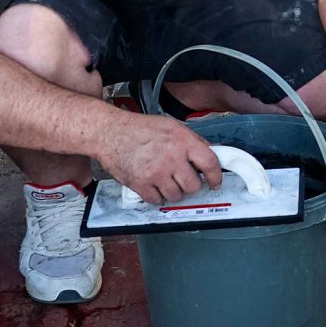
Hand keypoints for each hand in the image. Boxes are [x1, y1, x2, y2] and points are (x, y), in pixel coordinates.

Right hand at [101, 113, 223, 203]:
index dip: (216, 176)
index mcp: (182, 141)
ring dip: (174, 192)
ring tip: (165, 180)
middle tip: (183, 179)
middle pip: (194, 186)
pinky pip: (158, 200)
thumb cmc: (138, 128)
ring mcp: (156, 173)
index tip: (214, 182)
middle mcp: (171, 158)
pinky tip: (153, 184)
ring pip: (177, 196)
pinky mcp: (141, 185)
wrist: (109, 133)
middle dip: (190, 185)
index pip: (210, 163)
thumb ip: (191, 140)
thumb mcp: (170, 126)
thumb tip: (208, 153)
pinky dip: (157, 196)